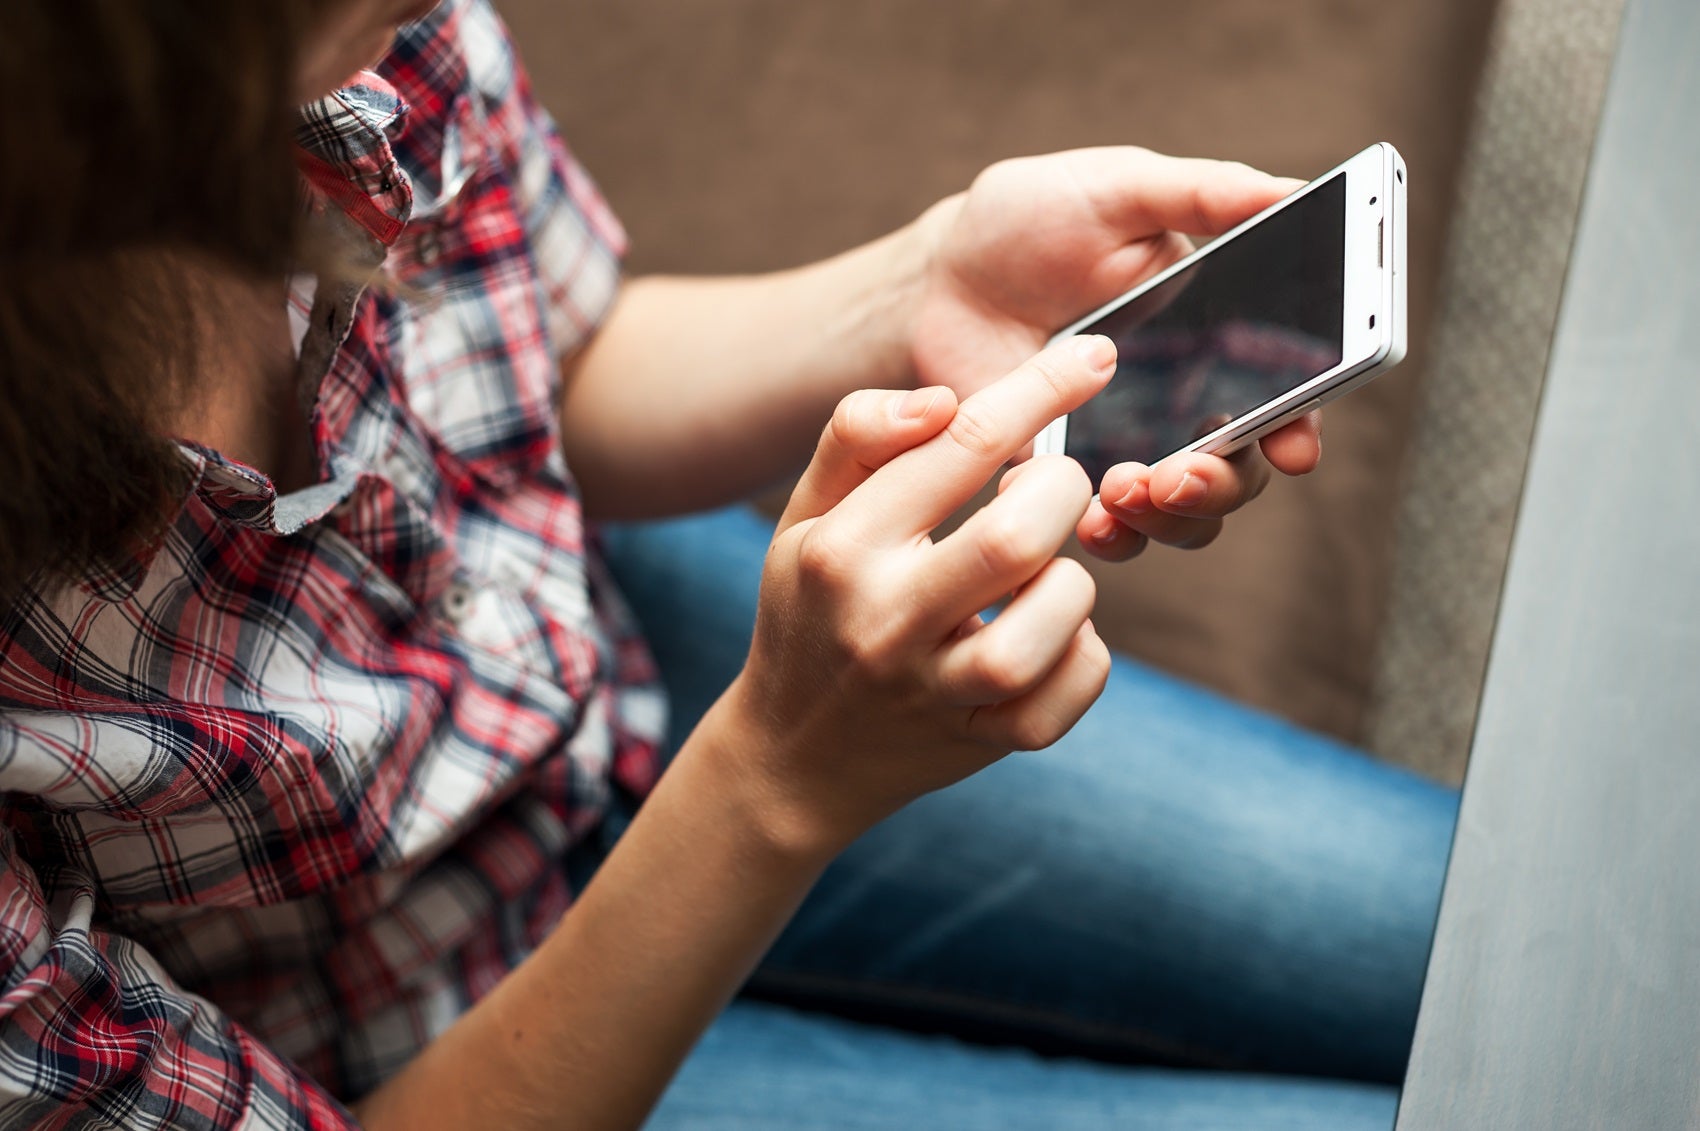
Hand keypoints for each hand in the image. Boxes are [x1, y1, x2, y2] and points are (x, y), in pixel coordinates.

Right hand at [713, 337, 1115, 857]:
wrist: (792, 759)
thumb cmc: (812, 612)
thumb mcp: (805, 518)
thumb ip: (858, 439)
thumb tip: (944, 400)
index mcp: (843, 548)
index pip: (959, 444)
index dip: (1041, 388)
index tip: (1094, 357)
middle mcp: (885, 619)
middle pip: (1017, 535)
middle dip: (1061, 492)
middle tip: (1051, 490)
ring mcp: (935, 691)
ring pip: (1055, 618)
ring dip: (1071, 583)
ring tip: (1041, 577)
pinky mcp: (980, 743)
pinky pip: (1072, 690)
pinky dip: (1083, 656)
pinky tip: (1049, 638)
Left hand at [907, 147, 1318, 557]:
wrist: (936, 277)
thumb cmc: (1027, 221)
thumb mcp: (1115, 189)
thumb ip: (1200, 192)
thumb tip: (1290, 190)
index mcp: (1216, 335)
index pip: (1285, 394)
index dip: (1299, 427)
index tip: (1293, 446)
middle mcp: (1184, 402)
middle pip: (1241, 472)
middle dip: (1222, 484)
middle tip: (1178, 473)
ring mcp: (1127, 447)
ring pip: (1184, 517)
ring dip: (1171, 520)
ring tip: (1122, 491)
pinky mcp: (1066, 478)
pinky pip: (1106, 531)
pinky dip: (1108, 535)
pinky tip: (1084, 517)